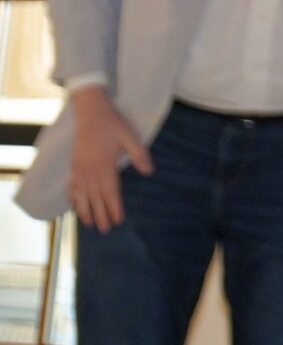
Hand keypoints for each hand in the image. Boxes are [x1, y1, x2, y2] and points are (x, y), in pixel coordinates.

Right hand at [67, 87, 152, 231]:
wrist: (90, 113)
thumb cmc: (112, 125)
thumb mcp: (130, 137)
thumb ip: (140, 155)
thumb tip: (149, 172)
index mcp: (105, 165)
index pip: (111, 192)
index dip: (114, 208)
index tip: (118, 221)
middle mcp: (90, 171)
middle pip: (96, 198)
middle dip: (101, 215)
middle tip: (106, 230)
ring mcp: (79, 169)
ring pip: (82, 195)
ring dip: (86, 211)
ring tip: (90, 224)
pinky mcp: (74, 166)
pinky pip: (72, 186)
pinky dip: (73, 199)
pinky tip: (75, 207)